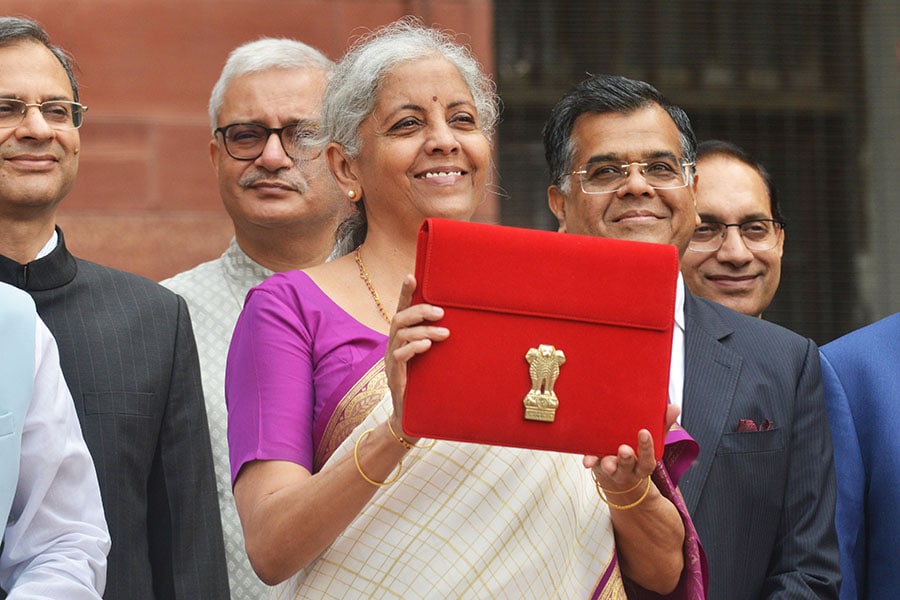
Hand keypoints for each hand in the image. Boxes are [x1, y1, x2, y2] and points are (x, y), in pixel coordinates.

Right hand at [384, 275, 448, 421]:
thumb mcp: (436, 361)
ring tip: (444, 333)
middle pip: (400, 318)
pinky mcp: (394, 376)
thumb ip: (442, 344)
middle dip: (420, 311)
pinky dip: (413, 347)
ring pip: (400, 334)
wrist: (413, 420)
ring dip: (423, 330)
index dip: (404, 293)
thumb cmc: (428, 387)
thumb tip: (466, 328)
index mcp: (403, 339)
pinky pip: (398, 355)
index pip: (402, 310)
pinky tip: (426, 346)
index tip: (411, 276)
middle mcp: (394, 346)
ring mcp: (391, 361)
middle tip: (441, 313)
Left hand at [583, 404, 679, 494]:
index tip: (644, 432)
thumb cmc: (637, 452)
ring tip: (607, 461)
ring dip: (609, 464)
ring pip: (611, 468)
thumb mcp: (650, 442)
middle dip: (627, 459)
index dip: (646, 448)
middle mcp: (628, 469)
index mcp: (643, 463)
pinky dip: (590, 461)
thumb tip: (675, 408)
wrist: (618, 476)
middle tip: (625, 449)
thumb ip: (661, 425)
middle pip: (629, 467)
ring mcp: (611, 468)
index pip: (648, 459)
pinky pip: (593, 463)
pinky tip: (587, 460)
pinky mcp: (597, 463)